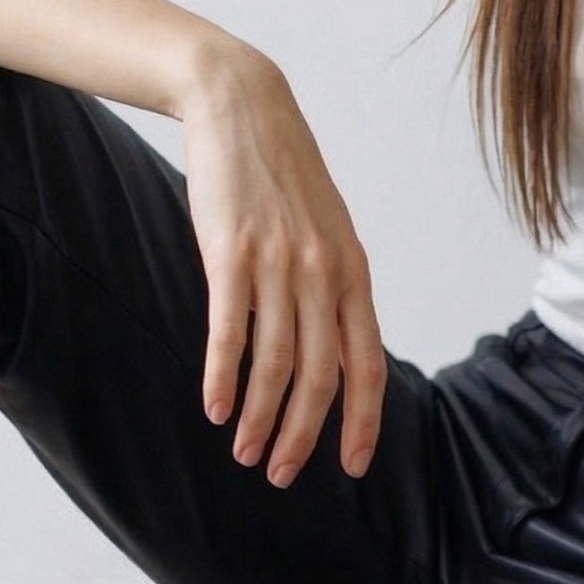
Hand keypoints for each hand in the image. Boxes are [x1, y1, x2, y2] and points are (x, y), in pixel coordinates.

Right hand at [177, 49, 386, 486]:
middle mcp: (323, 271)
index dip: (361, 420)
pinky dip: (223, 378)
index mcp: (352, 271)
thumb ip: (333, 286)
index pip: (368, 363)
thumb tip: (336, 351)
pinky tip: (215, 408)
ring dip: (260, 419)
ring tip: (244, 453)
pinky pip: (230, 331)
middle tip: (281, 474)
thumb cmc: (283, 177)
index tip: (351, 467)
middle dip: (304, 436)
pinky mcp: (230, 252)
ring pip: (276, 364)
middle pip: (321, 376)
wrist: (243, 108)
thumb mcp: (326, 231)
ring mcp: (278, 262)